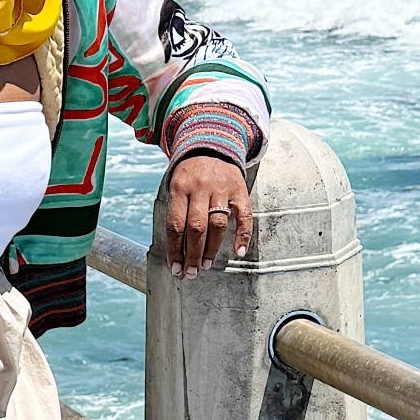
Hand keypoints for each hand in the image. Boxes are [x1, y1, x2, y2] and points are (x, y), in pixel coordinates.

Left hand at [166, 157, 253, 278]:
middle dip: (192, 254)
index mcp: (179, 188)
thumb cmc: (189, 176)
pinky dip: (243, 235)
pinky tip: (238, 252)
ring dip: (212, 249)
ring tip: (206, 266)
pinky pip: (244, 216)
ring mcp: (222, 189)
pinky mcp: (240, 190)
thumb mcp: (176, 187)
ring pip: (218, 224)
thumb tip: (175, 252)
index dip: (174, 249)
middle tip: (191, 273)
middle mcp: (201, 188)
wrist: (211, 146)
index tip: (175, 268)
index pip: (176, 224)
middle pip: (196, 227)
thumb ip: (176, 214)